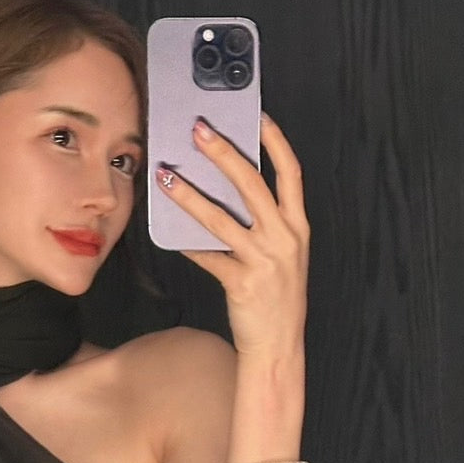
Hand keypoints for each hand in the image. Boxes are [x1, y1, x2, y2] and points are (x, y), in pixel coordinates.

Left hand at [155, 112, 309, 356]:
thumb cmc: (278, 299)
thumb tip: (229, 193)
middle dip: (222, 153)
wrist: (279, 346)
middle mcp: (284, 238)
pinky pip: (206, 256)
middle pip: (252, 183)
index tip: (257, 116)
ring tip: (165, 176)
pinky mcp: (241, 282)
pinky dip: (186, 243)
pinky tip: (169, 231)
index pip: (291, 173)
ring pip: (220, 218)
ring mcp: (264, 260)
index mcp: (298, 227)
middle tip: (198, 131)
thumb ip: (267, 225)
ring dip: (189, 194)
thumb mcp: (284, 256)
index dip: (275, 141)